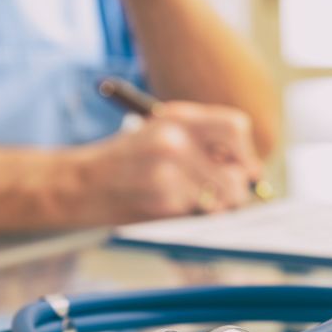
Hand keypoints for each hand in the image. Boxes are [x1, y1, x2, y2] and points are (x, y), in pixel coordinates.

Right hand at [69, 102, 261, 222]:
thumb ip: (204, 145)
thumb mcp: (163, 135)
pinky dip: (191, 215)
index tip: (242, 170)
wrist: (80, 182)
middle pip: (237, 171)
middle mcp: (176, 137)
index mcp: (178, 116)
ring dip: (216, 206)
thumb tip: (251, 173)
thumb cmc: (128, 162)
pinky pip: (199, 213)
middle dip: (236, 189)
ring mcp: (168, 168)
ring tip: (194, 202)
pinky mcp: (162, 197)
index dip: (245, 154)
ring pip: (223, 196)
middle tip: (226, 197)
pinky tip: (169, 207)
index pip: (237, 128)